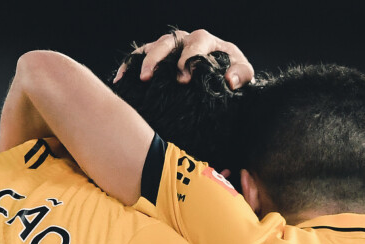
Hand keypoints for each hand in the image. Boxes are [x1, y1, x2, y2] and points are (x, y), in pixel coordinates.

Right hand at [114, 28, 254, 88]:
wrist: (224, 75)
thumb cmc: (232, 73)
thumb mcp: (243, 73)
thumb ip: (241, 74)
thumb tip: (230, 81)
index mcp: (206, 41)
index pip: (196, 45)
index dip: (189, 59)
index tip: (184, 79)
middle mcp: (185, 41)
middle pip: (168, 42)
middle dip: (158, 59)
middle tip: (151, 77)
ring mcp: (170, 48)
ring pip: (152, 47)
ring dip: (143, 61)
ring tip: (139, 79)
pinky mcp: (159, 57)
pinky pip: (140, 56)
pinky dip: (129, 66)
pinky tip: (120, 80)